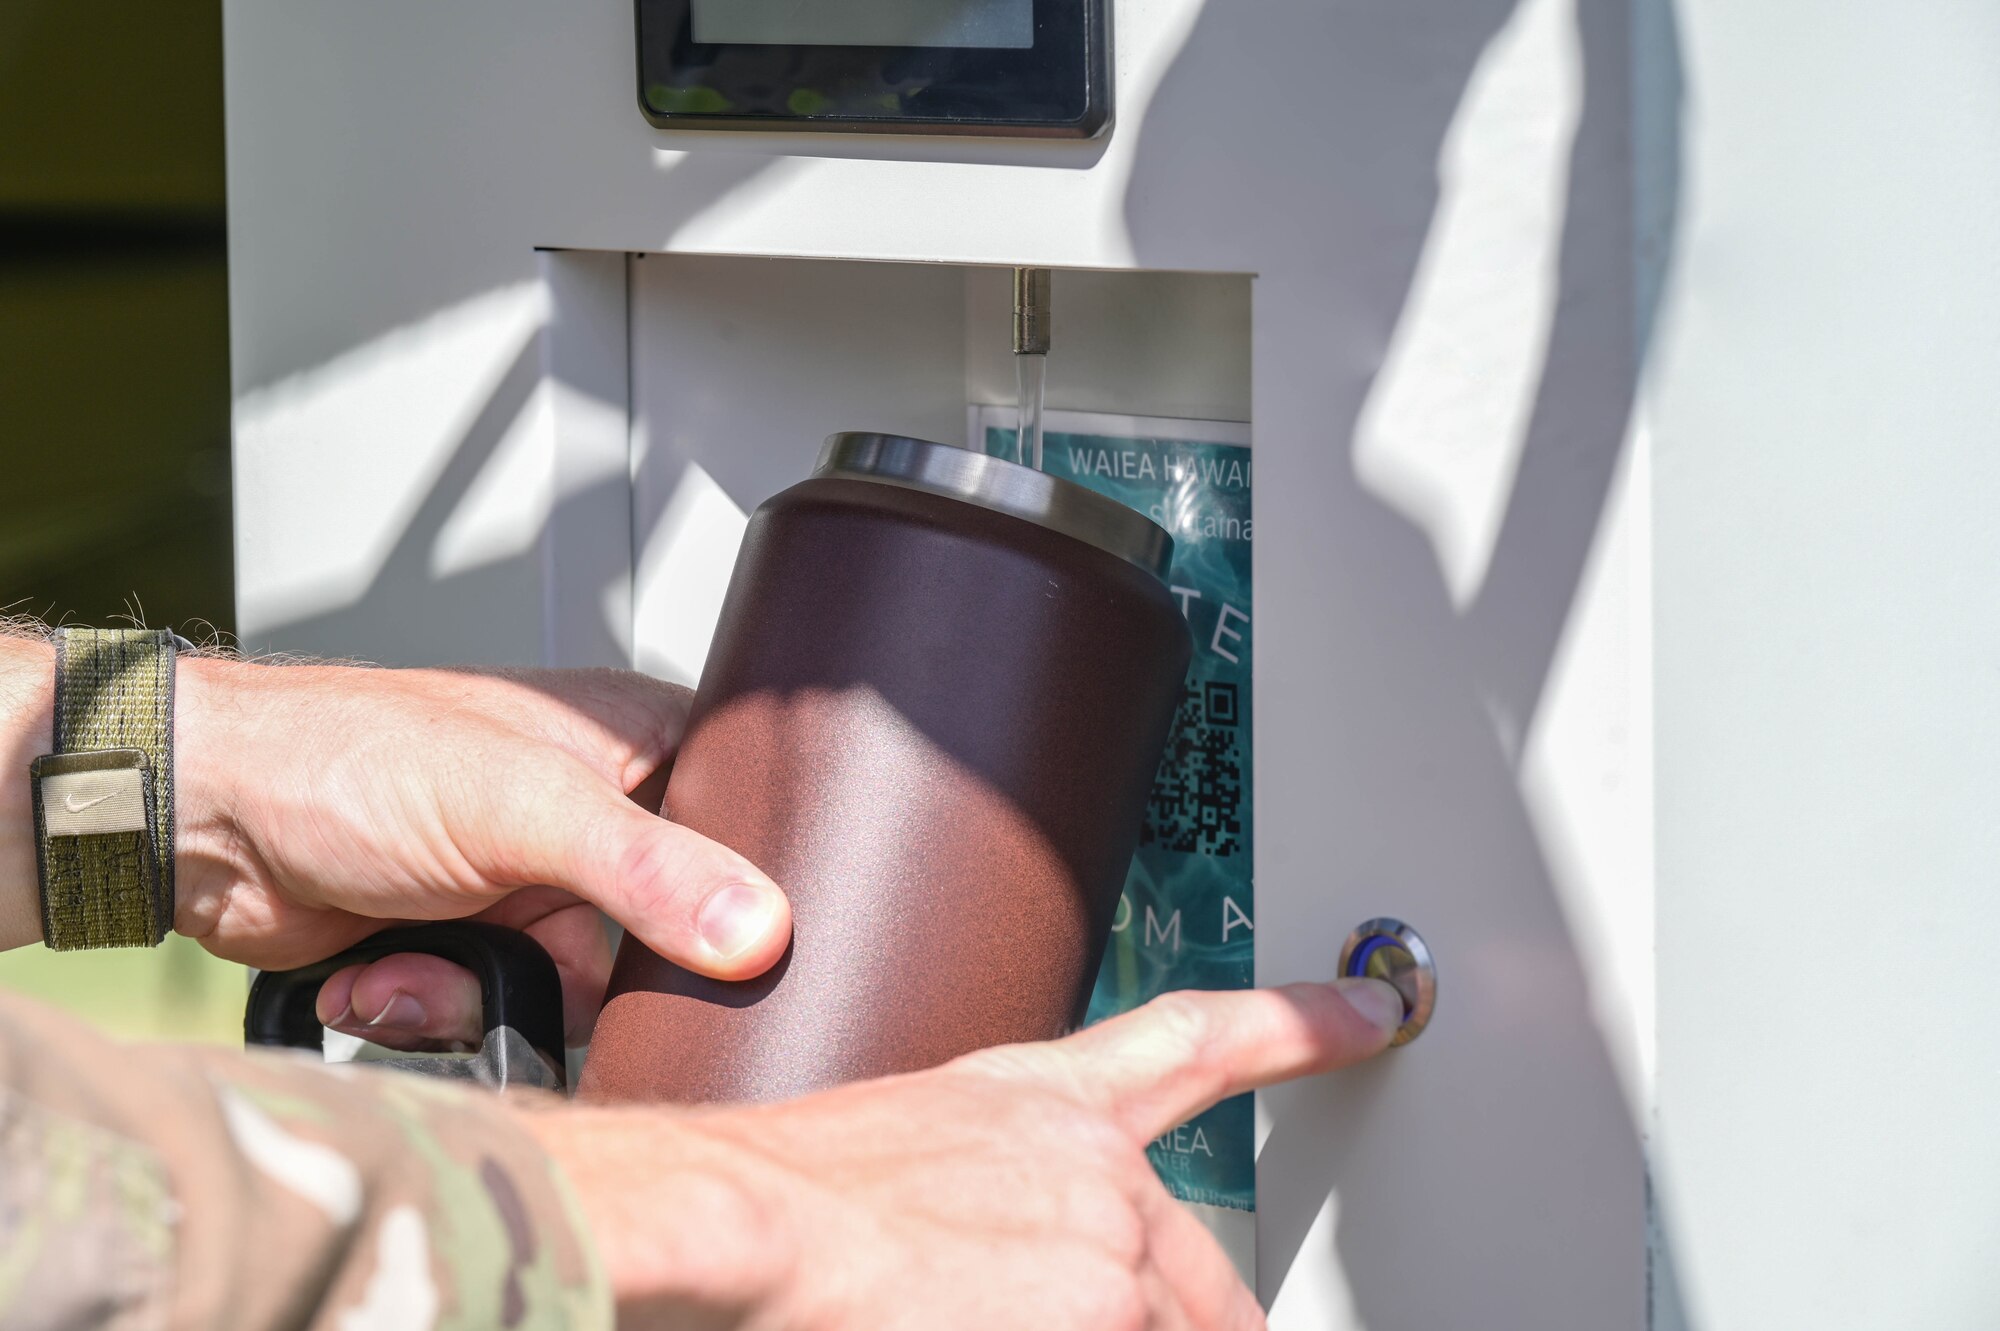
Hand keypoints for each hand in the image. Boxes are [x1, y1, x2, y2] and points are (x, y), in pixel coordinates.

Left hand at [171, 657, 792, 1047]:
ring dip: (488, 997)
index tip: (713, 943)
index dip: (735, 892)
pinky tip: (383, 972)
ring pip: (578, 996)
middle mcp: (590, 819)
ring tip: (422, 958)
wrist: (202, 820)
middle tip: (537, 959)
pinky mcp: (474, 946)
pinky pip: (502, 1017)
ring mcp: (532, 887)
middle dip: (584, 972)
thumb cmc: (345, 757)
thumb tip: (757, 927)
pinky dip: (437, 1008)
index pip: (743, 828)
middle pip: (665, 938)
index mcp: (631, 745)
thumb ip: (647, 870)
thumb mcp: (522, 806)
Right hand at [524, 976, 1404, 1330]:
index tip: (1375, 1002)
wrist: (732, 1218)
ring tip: (979, 1312)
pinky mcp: (1106, 1312)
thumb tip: (1014, 1261)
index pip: (1200, 1038)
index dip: (1300, 1022)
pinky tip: (963, 1324)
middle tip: (1085, 1321)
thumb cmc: (778, 1194)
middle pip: (1207, 1287)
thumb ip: (996, 1195)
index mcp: (1042, 1102)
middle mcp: (1096, 1166)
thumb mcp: (903, 1156)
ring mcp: (1109, 1249)